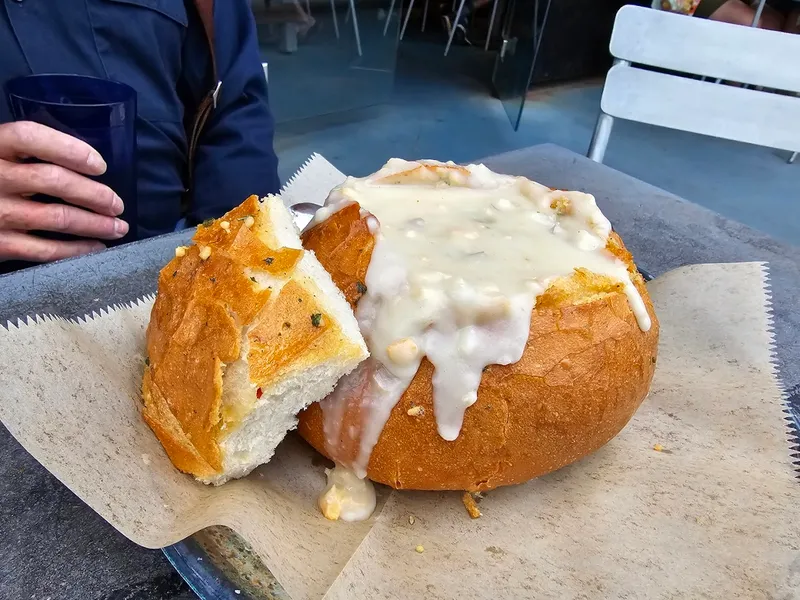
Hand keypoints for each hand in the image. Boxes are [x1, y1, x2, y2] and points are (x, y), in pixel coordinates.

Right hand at [0, 121, 128, 262]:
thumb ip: (22, 153)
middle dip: (94, 193)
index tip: (99, 165)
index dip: (69, 148)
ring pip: (57, 217)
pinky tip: (96, 247)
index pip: (30, 137)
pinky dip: (77, 249)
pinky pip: (45, 250)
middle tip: (117, 203)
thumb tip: (80, 160)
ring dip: (96, 224)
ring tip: (118, 226)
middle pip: (52, 180)